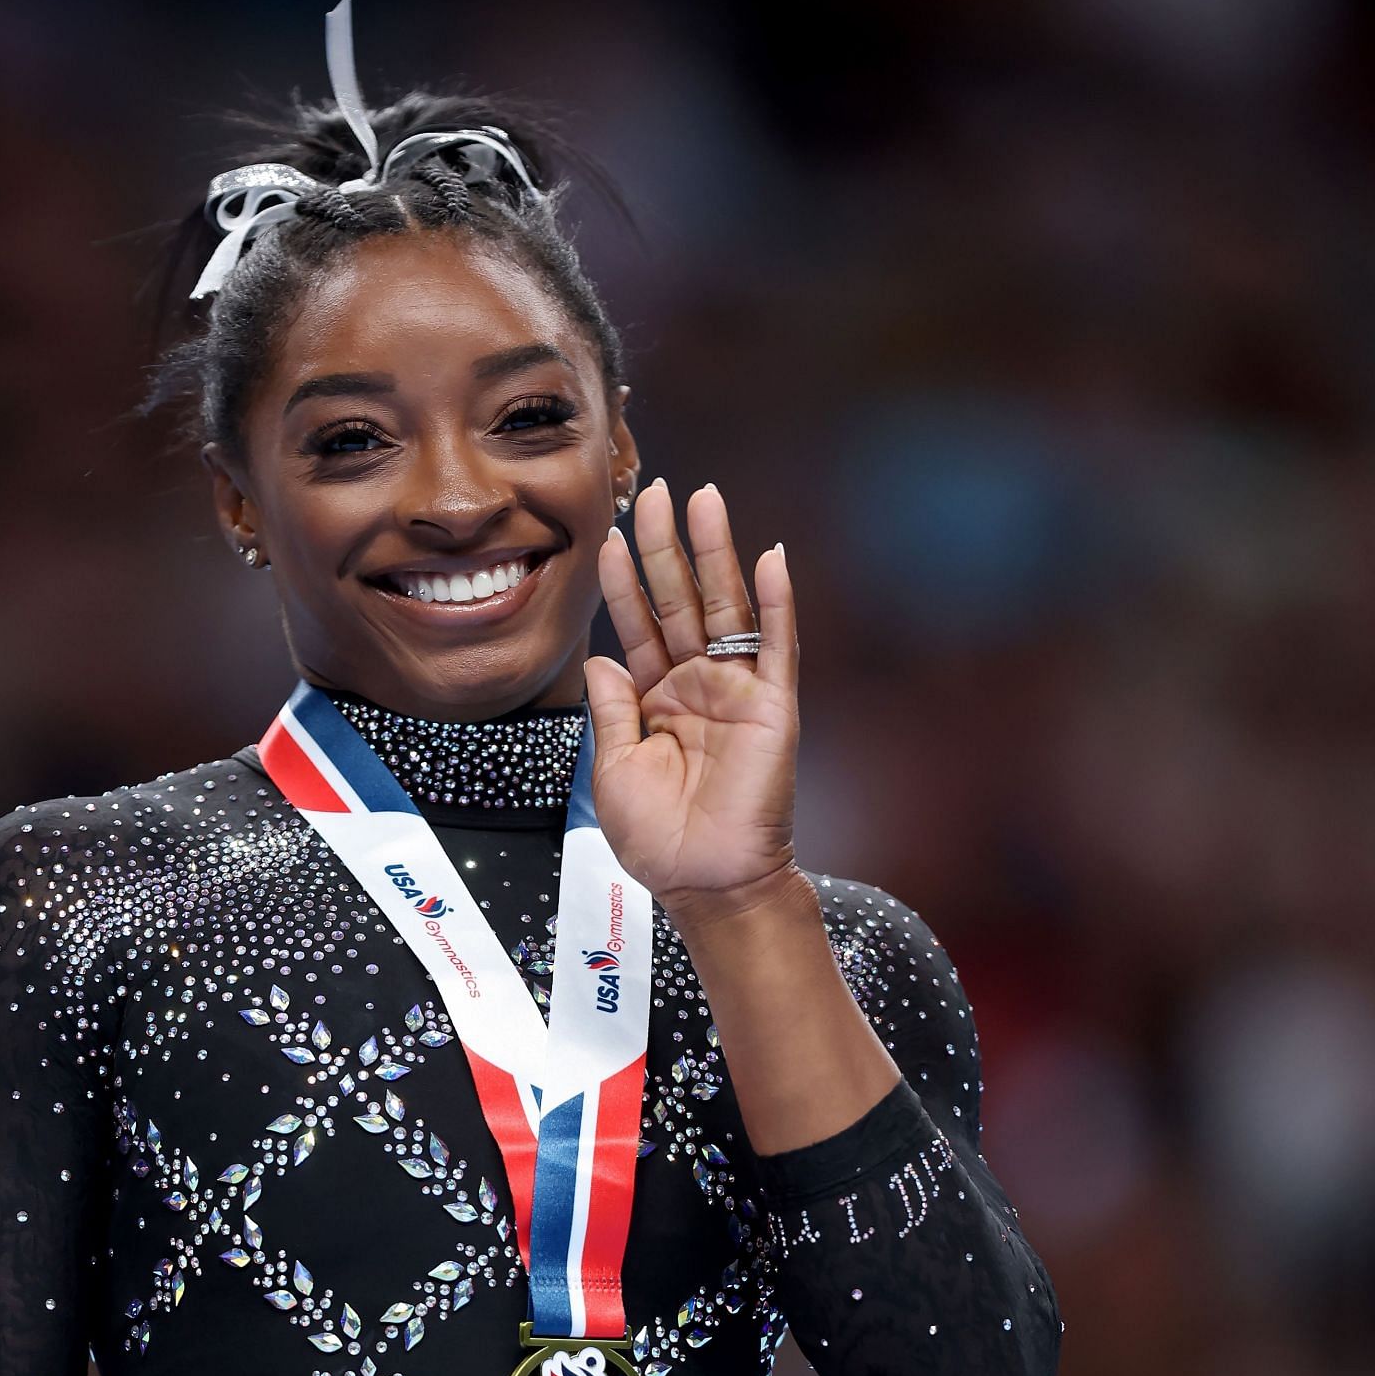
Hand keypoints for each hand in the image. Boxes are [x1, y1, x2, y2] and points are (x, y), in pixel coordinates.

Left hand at [584, 479, 803, 924]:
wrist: (707, 885)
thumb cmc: (660, 841)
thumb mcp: (615, 771)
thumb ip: (612, 710)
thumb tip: (599, 657)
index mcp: (655, 700)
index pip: (636, 626)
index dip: (623, 582)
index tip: (607, 537)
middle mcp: (696, 686)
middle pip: (679, 600)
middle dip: (665, 545)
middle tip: (652, 490)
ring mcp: (736, 691)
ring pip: (723, 608)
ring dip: (714, 553)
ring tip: (703, 500)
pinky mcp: (773, 706)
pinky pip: (775, 645)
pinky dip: (774, 600)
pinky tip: (769, 555)